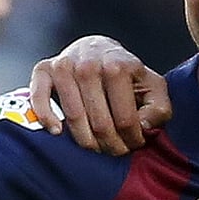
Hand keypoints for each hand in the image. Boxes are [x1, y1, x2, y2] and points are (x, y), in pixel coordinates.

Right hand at [29, 35, 170, 154]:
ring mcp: (64, 65)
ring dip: (86, 142)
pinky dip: (47, 119)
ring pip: (74, 119)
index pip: (125, 119)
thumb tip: (144, 128)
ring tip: (98, 147)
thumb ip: (158, 108)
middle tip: (116, 151)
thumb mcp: (153, 86)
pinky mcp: (43, 69)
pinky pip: (39, 99)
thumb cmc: (126, 74)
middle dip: (111, 145)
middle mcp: (89, 64)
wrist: (96, 48)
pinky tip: (58, 132)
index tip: (134, 144)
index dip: (132, 139)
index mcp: (118, 66)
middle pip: (100, 123)